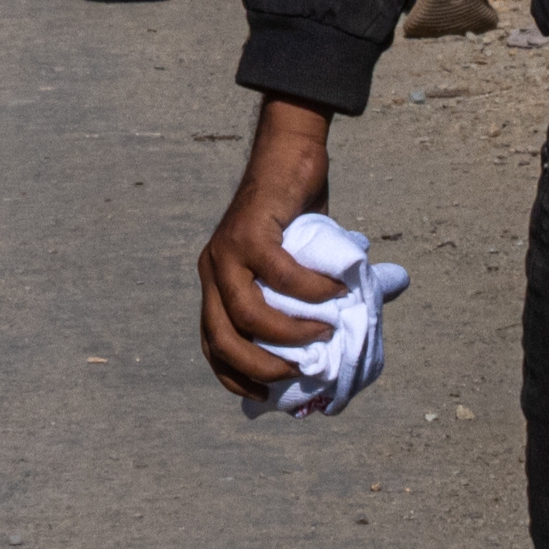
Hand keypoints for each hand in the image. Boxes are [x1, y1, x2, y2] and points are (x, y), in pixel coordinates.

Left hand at [195, 94, 342, 395]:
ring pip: (247, 312)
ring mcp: (226, 250)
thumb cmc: (297, 212)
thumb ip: (296, 300)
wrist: (292, 153)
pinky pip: (279, 274)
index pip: (212, 343)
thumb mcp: (291, 264)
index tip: (266, 396)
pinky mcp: (250, 231)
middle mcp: (213, 268)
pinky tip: (336, 291)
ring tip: (323, 332)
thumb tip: (327, 347)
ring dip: (288, 333)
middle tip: (297, 374)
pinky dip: (310, 290)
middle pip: (223, 338)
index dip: (235, 376)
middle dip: (259, 367)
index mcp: (216, 281)